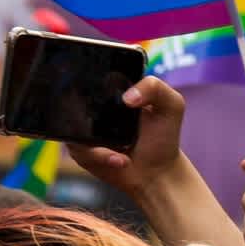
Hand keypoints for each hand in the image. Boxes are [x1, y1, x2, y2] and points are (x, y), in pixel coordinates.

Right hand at [65, 76, 184, 196]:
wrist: (157, 172)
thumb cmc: (163, 136)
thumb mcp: (171, 105)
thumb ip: (156, 88)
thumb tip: (127, 97)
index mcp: (114, 88)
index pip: (94, 73)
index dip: (93, 76)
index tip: (111, 94)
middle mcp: (95, 106)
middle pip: (74, 97)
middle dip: (84, 109)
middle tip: (114, 124)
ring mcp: (85, 128)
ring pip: (74, 125)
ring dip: (98, 142)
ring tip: (125, 149)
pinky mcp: (82, 150)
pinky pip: (79, 148)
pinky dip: (100, 155)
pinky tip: (120, 161)